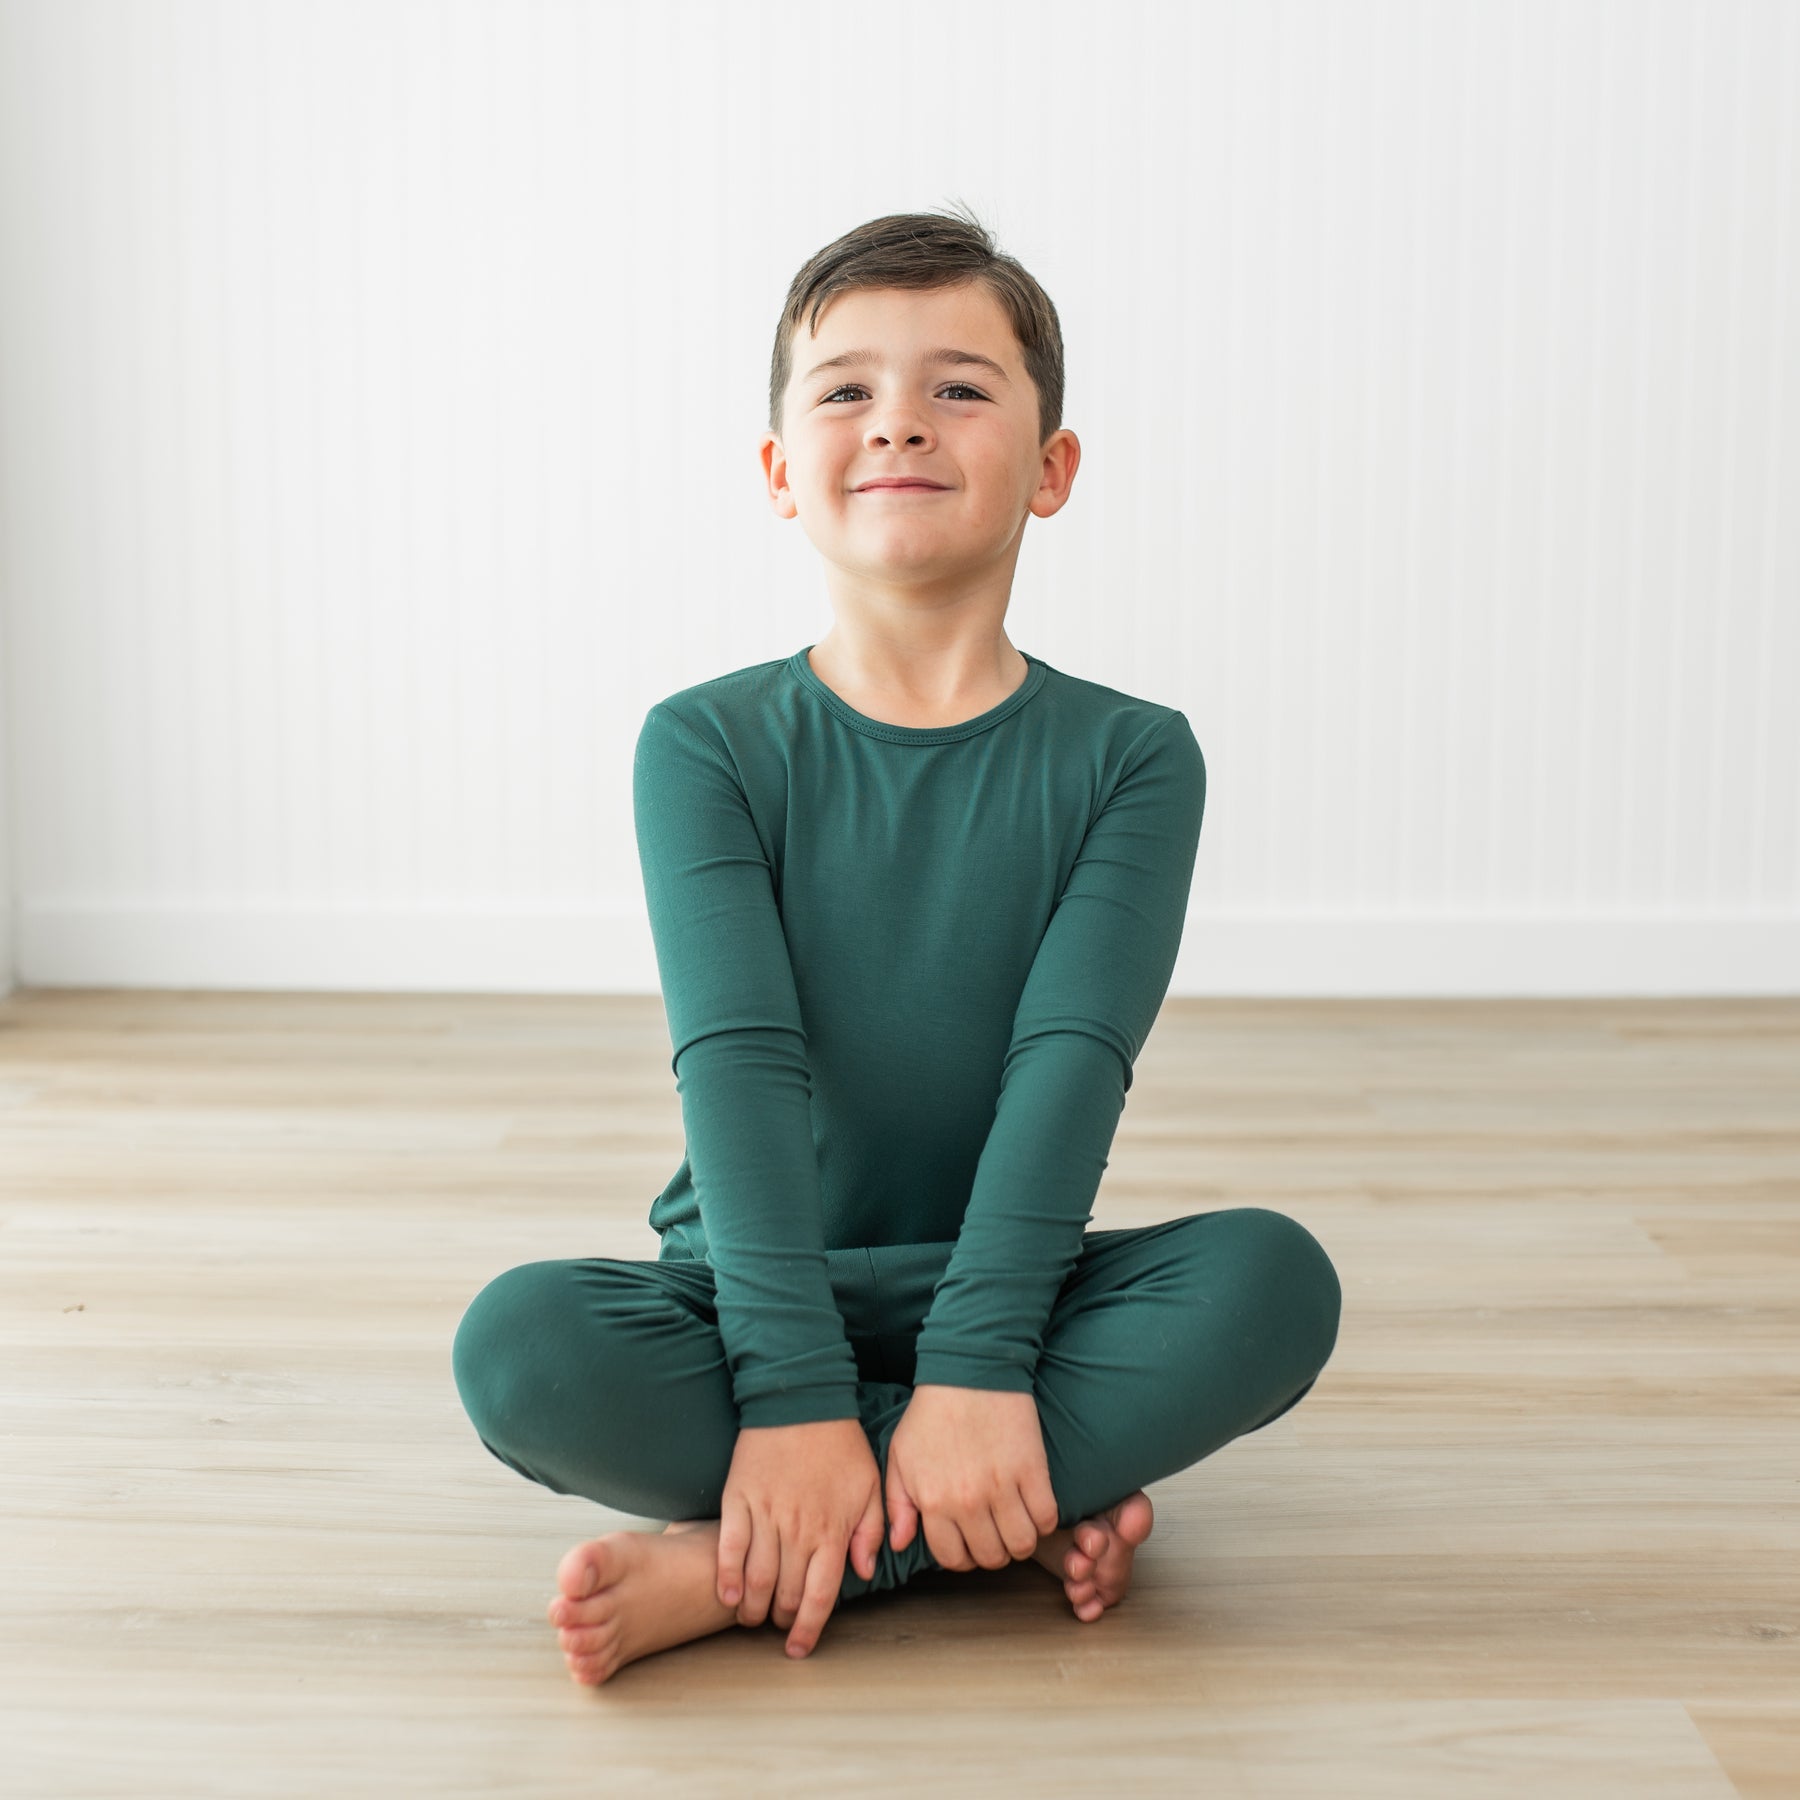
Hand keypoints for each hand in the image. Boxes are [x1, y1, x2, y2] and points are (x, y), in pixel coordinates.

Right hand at [716, 1417, 886, 1657]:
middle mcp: (798, 1530)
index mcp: (832, 1531)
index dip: (808, 1630)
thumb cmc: (840, 1444)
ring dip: (752, 1608)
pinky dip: (726, 1575)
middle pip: (785, 1594)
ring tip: (751, 1617)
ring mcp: (766, 1515)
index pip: (819, 1596)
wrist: (802, 1400)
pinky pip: (729, 1546)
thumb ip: (872, 1531)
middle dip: (780, 1620)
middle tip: (777, 1625)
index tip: (800, 1648)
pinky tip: (727, 1595)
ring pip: (756, 1579)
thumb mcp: (872, 1485)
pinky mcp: (738, 1499)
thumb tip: (865, 1571)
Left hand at [885, 1385, 1060, 1571]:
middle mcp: (968, 1502)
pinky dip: (1044, 1521)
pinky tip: (1034, 1508)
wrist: (969, 1371)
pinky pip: (1047, 1518)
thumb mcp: (900, 1457)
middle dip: (992, 1552)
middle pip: (991, 1557)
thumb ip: (897, 1505)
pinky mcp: (1032, 1470)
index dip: (962, 1557)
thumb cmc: (930, 1414)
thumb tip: (899, 1543)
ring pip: (1022, 1545)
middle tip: (994, 1533)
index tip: (969, 1543)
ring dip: (1020, 1541)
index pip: (953, 1558)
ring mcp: (1003, 1488)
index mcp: (933, 1502)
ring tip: (1015, 1524)